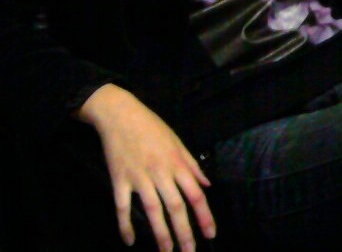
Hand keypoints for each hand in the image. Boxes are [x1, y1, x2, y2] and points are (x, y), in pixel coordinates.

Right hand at [75, 84, 214, 250]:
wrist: (120, 113)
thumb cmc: (151, 126)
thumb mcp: (176, 140)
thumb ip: (192, 164)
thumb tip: (207, 184)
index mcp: (176, 162)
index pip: (195, 193)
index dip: (204, 215)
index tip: (211, 234)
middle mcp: (160, 171)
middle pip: (176, 207)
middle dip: (184, 233)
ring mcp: (139, 177)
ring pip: (152, 211)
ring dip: (161, 235)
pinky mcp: (119, 179)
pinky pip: (122, 207)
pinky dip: (125, 225)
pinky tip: (130, 241)